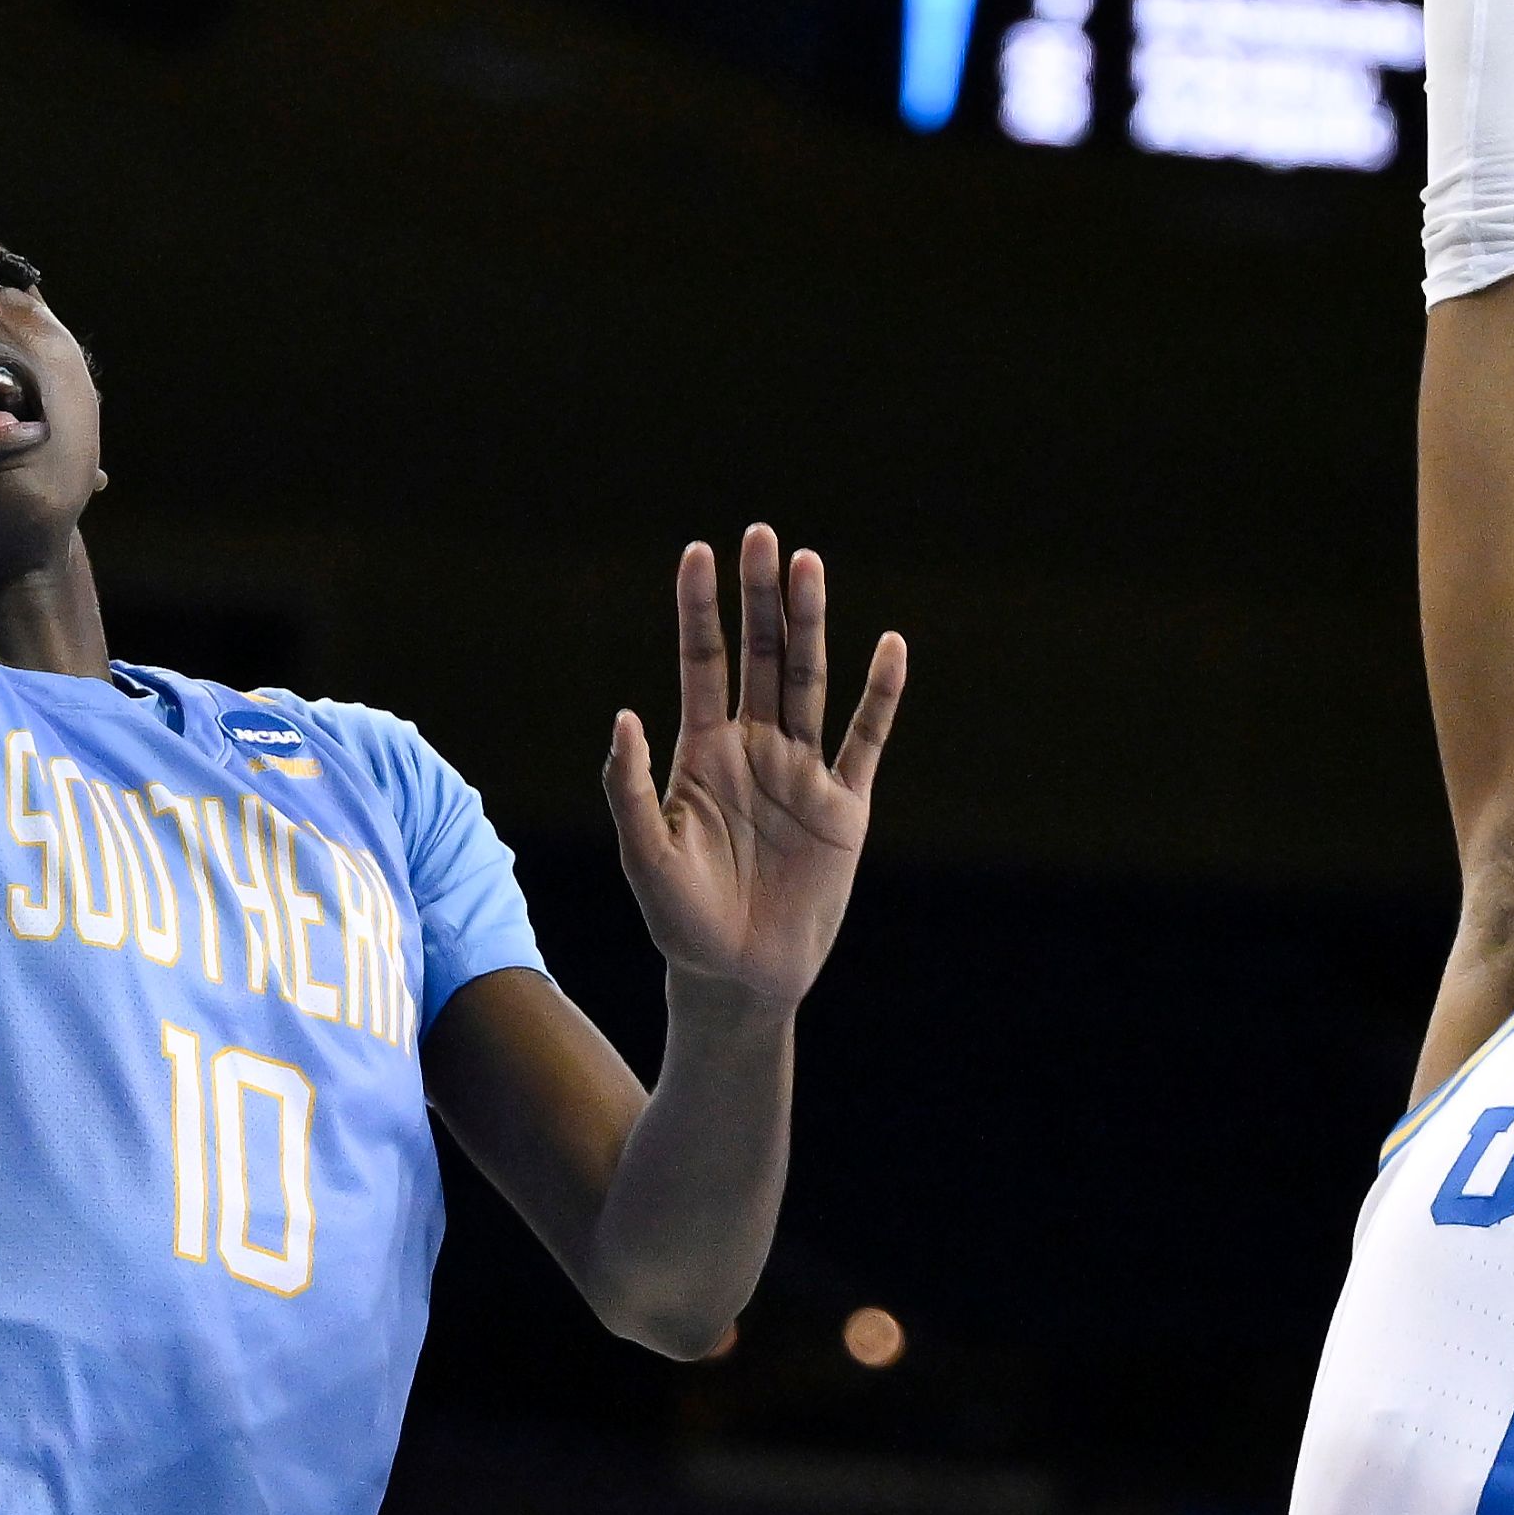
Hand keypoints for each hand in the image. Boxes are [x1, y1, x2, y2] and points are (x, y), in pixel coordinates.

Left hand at [606, 529, 907, 1011]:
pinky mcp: (844, 808)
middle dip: (762, 598)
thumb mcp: (645, 855)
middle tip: (763, 535)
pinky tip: (889, 647)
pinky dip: (880, 696)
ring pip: (812, 683)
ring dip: (812, 625)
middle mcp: (756, 749)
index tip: (698, 553)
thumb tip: (624, 714)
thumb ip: (631, 787)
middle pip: (763, 657)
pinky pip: (866, 741)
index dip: (700, 610)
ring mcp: (802, 774)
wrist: (738, 979)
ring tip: (810, 566)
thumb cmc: (680, 920)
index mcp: (703, 753)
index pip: (703, 663)